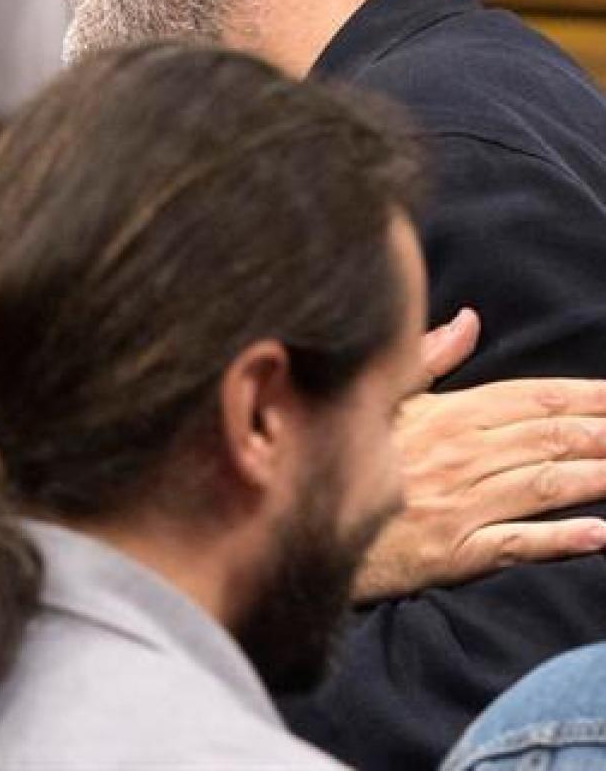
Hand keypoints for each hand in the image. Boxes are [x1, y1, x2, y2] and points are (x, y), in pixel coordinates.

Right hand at [354, 308, 605, 601]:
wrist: (299, 522)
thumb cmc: (341, 458)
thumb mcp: (379, 399)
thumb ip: (428, 360)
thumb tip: (469, 321)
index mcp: (444, 415)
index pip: (530, 398)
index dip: (585, 395)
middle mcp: (459, 455)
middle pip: (548, 438)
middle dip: (605, 432)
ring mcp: (460, 505)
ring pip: (544, 485)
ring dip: (596, 477)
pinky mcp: (455, 552)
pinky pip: (518, 544)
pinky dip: (561, 539)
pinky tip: (599, 535)